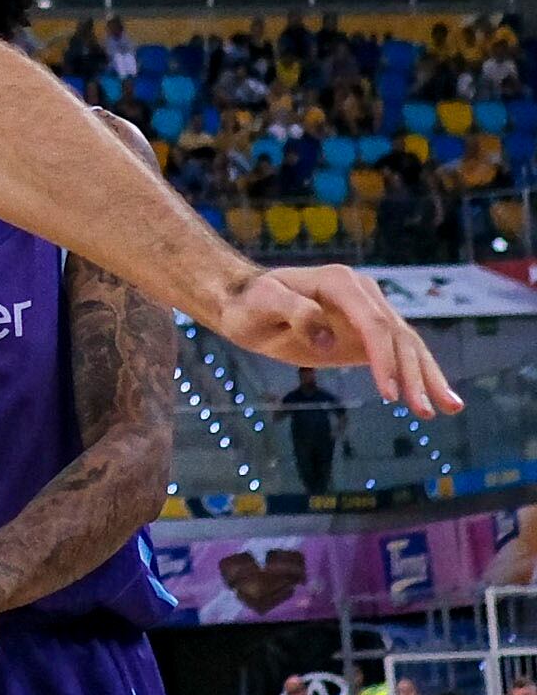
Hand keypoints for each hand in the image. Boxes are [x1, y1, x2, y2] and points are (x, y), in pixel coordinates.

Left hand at [216, 265, 461, 411]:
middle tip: (427, 412)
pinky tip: (433, 400)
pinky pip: (398, 353)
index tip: (389, 394)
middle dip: (415, 375)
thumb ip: (295, 312)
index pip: (374, 324)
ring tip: (449, 409)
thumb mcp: (263, 303)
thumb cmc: (250, 302)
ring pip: (407, 345)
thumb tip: (328, 338)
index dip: (384, 359)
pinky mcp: (365, 333)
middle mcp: (362, 293)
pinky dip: (418, 375)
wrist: (244, 300)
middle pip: (398, 336)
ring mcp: (368, 312)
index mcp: (341, 283)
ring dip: (428, 377)